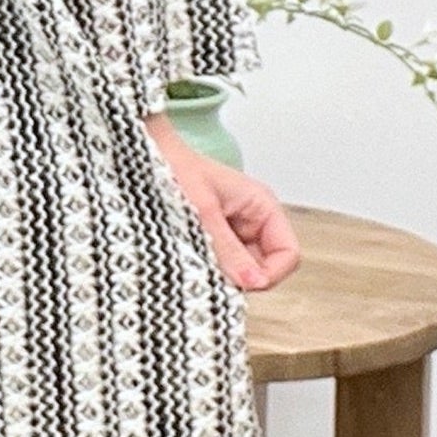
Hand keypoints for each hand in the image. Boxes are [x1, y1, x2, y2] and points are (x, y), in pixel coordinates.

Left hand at [151, 128, 301, 291]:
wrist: (148, 154)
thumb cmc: (176, 168)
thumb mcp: (203, 212)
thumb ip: (229, 249)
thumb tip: (255, 283)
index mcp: (263, 206)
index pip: (288, 254)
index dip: (270, 274)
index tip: (242, 282)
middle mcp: (256, 219)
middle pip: (267, 266)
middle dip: (243, 275)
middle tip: (212, 268)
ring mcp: (238, 229)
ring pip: (244, 269)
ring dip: (224, 271)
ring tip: (197, 255)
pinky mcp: (219, 236)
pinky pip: (225, 262)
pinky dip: (211, 266)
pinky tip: (192, 254)